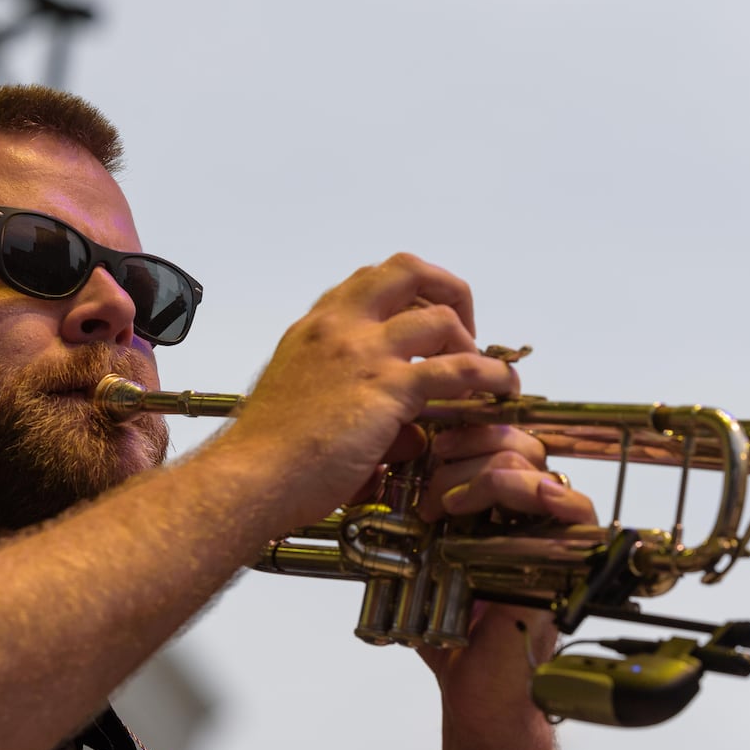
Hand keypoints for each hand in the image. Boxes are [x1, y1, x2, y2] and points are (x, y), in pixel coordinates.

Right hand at [227, 254, 518, 534]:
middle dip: (447, 289)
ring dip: (469, 342)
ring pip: (439, 317)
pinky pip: (457, 369)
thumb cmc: (268, 456)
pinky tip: (499, 390)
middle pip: (406, 270)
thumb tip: (403, 427)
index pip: (370, 282)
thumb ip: (350, 400)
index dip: (409, 295)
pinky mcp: (386, 387)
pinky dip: (488, 376)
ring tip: (481, 374)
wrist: (250, 478)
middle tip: (465, 328)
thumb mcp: (302, 404)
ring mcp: (363, 352)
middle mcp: (338, 327)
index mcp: (314, 329)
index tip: (426, 324)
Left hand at [416, 426, 597, 733]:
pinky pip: (570, 504)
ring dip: (479, 473)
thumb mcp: (424, 557)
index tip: (424, 445)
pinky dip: (532, 492)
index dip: (460, 429)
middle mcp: (529, 508)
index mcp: (499, 502)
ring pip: (529, 461)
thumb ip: (419, 513)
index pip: (493, 434)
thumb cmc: (454, 629)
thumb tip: (389, 467)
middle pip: (512, 437)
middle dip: (463, 447)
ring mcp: (551, 527)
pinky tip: (493, 504)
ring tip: (446, 507)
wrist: (476, 687)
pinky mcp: (569, 553)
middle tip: (429, 484)